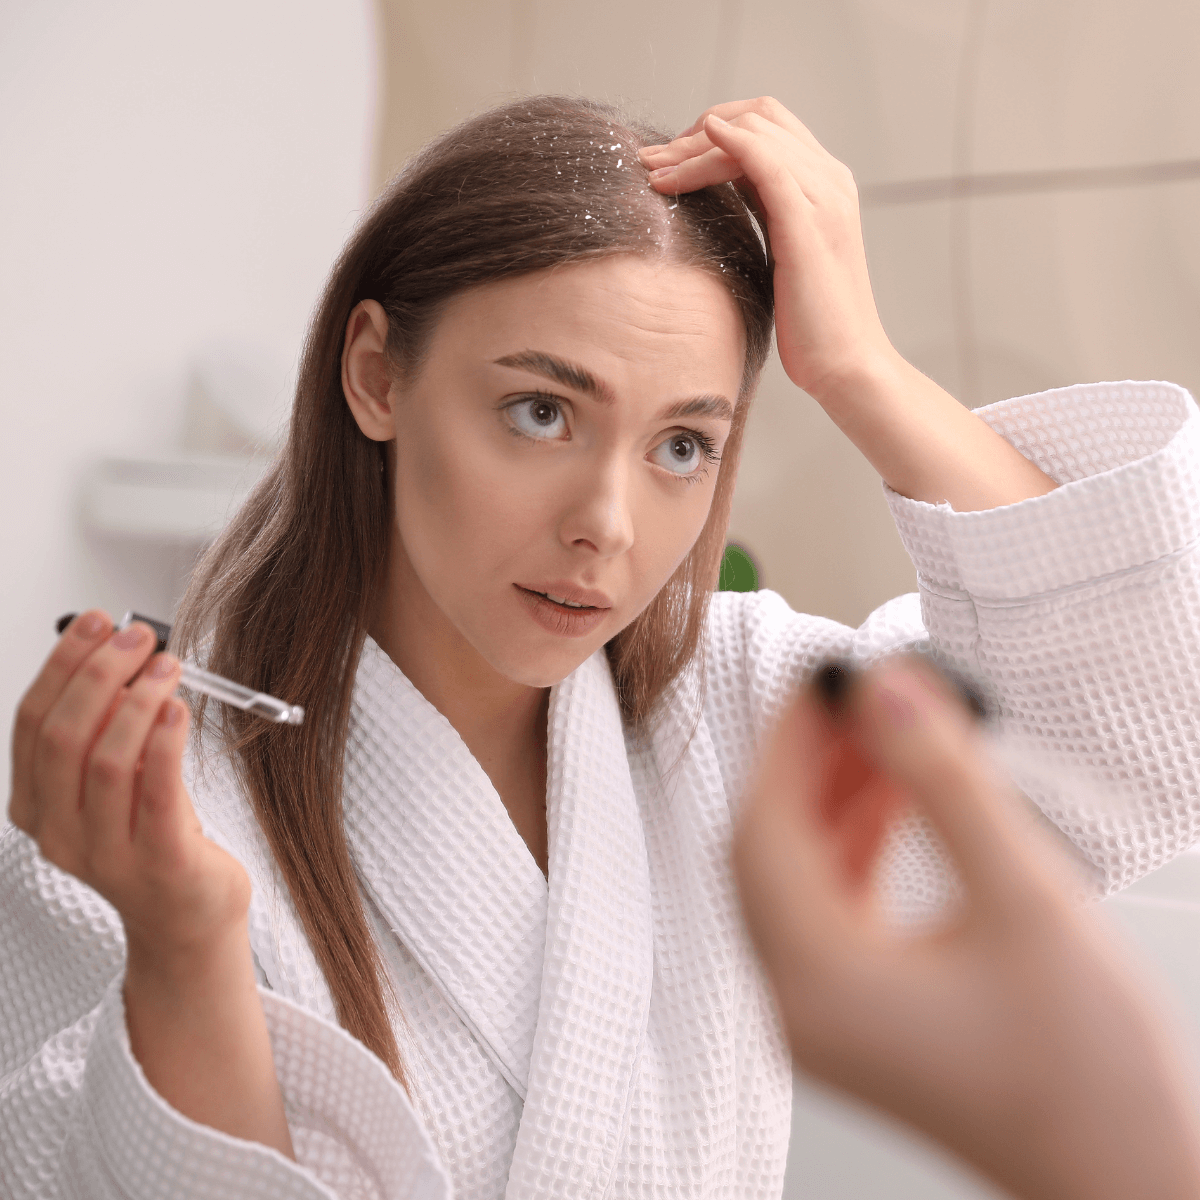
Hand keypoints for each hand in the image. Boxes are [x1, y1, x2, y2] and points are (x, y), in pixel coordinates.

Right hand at [9, 611, 293, 1155]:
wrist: (188, 918)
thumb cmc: (156, 836)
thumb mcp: (114, 783)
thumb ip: (106, 728)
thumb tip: (120, 647)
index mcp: (37, 807)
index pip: (32, 723)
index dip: (62, 664)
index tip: (96, 621)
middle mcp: (60, 833)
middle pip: (64, 737)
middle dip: (100, 673)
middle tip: (139, 637)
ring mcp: (106, 854)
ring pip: (107, 761)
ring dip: (138, 699)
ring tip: (169, 665)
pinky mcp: (160, 862)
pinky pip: (156, 792)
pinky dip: (164, 740)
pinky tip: (177, 707)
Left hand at [640, 100, 1057, 510]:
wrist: (847, 366)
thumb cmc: (812, 328)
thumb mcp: (782, 260)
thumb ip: (763, 221)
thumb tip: (717, 204)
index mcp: (825, 187)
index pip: (767, 126)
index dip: (713, 133)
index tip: (669, 162)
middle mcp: (829, 180)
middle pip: (759, 116)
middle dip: (696, 130)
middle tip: (650, 161)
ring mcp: (823, 197)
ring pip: (754, 134)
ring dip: (694, 144)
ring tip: (653, 171)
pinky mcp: (809, 222)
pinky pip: (765, 160)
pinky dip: (727, 144)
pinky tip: (692, 150)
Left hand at [732, 656, 1199, 1199]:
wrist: (1130, 1186)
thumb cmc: (1093, 1076)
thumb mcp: (1023, 901)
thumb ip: (946, 784)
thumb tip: (885, 690)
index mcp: (816, 986)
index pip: (764, 831)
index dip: (786, 744)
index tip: (817, 682)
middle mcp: (797, 1006)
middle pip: (769, 853)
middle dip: (807, 766)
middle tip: (853, 702)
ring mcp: (821, 1019)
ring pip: (798, 879)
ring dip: (832, 803)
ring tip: (882, 739)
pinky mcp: (856, 1019)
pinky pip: (830, 911)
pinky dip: (852, 848)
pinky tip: (893, 802)